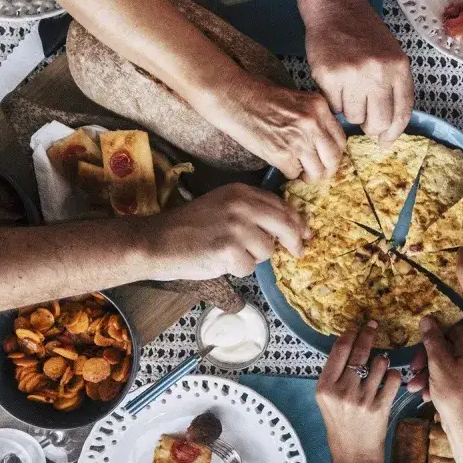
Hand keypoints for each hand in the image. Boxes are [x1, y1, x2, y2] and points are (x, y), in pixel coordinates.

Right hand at [146, 182, 306, 278]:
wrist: (157, 240)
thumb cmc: (189, 228)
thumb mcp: (222, 207)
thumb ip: (252, 212)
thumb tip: (288, 228)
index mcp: (241, 192)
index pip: (281, 205)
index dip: (296, 221)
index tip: (305, 233)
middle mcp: (242, 205)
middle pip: (285, 225)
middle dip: (294, 241)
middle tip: (298, 252)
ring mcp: (237, 226)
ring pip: (267, 250)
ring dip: (253, 258)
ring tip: (228, 253)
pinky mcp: (229, 249)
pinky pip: (249, 267)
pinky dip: (237, 270)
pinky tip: (219, 261)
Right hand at [216, 76, 345, 182]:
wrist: (234, 97)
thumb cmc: (261, 96)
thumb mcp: (298, 99)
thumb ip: (315, 117)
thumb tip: (326, 143)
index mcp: (319, 107)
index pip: (341, 140)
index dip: (335, 154)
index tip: (327, 158)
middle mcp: (313, 123)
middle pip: (334, 159)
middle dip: (327, 170)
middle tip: (317, 172)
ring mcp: (298, 139)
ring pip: (317, 171)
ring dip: (309, 177)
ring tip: (301, 173)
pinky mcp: (281, 154)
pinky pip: (294, 174)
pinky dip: (290, 174)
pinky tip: (283, 165)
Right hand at [306, 0, 413, 145]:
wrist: (337, 9)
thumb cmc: (364, 34)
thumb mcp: (391, 56)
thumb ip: (394, 87)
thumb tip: (389, 128)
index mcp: (399, 68)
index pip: (402, 113)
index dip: (393, 133)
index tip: (385, 142)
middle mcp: (379, 72)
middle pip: (378, 122)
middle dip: (370, 127)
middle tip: (363, 118)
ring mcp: (354, 74)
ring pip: (354, 117)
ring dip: (350, 110)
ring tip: (347, 88)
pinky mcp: (330, 76)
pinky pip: (334, 106)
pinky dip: (333, 100)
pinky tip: (335, 82)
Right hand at [317, 323, 401, 462]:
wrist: (353, 454)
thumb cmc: (340, 425)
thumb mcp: (327, 400)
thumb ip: (334, 375)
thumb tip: (347, 344)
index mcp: (324, 387)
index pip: (339, 350)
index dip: (350, 334)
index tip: (357, 327)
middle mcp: (342, 391)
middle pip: (359, 352)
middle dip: (368, 334)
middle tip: (374, 325)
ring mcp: (361, 400)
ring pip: (379, 363)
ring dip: (383, 359)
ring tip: (380, 364)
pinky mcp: (380, 408)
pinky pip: (393, 379)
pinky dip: (393, 374)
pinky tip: (389, 378)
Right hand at [407, 317, 462, 435]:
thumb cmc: (454, 394)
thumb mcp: (438, 364)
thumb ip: (432, 340)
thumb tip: (427, 318)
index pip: (455, 328)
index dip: (437, 331)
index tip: (421, 339)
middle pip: (446, 346)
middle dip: (426, 357)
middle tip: (414, 366)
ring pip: (442, 363)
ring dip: (425, 372)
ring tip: (414, 385)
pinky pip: (445, 376)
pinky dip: (433, 383)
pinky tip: (423, 394)